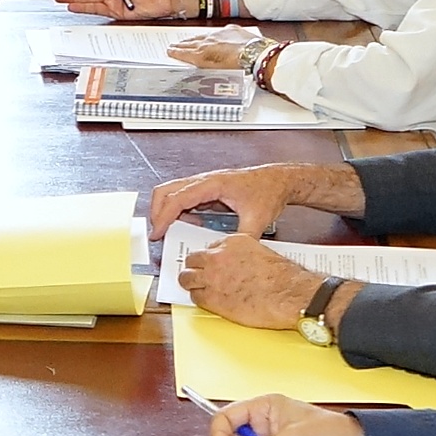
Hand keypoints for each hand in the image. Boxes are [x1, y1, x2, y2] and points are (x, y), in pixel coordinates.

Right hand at [146, 163, 328, 238]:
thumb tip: (229, 255)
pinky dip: (180, 213)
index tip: (158, 234)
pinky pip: (184, 199)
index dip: (164, 217)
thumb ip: (242, 238)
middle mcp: (204, 181)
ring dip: (167, 212)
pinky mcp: (207, 190)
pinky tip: (191, 226)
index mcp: (213, 184)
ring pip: (171, 193)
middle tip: (159, 233)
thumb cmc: (269, 190)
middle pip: (165, 191)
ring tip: (173, 232)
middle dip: (157, 212)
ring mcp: (204, 184)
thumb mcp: (257, 219)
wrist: (279, 180)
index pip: (177, 198)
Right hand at [166, 36, 255, 71]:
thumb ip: (204, 65)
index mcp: (202, 53)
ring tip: (187, 40)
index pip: (184, 52)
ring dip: (193, 39)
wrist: (256, 55)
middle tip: (174, 45)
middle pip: (190, 43)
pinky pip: (216, 31)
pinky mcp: (230, 30)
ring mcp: (219, 34)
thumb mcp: (216, 71)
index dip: (176, 52)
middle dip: (181, 45)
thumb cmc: (238, 66)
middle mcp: (208, 42)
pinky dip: (210, 34)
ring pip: (201, 36)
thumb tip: (196, 63)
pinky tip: (210, 35)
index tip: (170, 51)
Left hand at [177, 238, 339, 330]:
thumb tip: (237, 265)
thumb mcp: (262, 254)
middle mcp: (218, 257)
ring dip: (192, 284)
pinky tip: (209, 302)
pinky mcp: (211, 298)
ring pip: (186, 278)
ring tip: (199, 289)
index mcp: (232, 243)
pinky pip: (195, 298)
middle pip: (192, 260)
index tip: (211, 266)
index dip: (209, 260)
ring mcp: (211, 277)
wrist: (290, 294)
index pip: (208, 248)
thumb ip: (243, 256)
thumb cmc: (285, 277)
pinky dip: (200, 300)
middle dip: (196, 269)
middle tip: (199, 277)